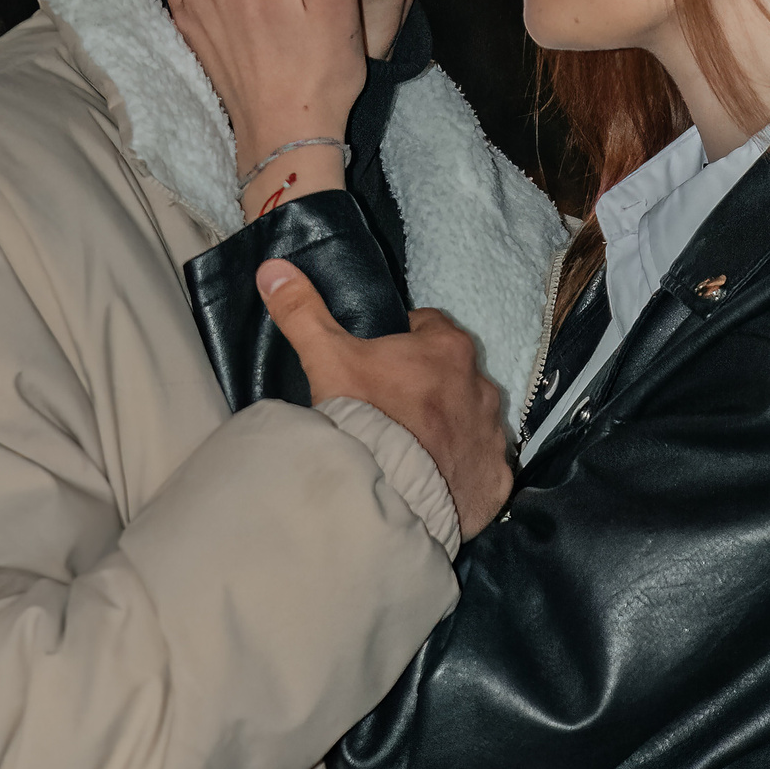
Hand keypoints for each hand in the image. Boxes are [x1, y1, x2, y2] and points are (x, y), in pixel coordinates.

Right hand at [257, 261, 512, 539]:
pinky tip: (432, 479)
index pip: (429, 326)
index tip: (379, 363)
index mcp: (448, 348)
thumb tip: (273, 269)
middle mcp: (482, 385)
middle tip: (389, 407)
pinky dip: (462, 469)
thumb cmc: (363, 420)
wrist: (387, 499)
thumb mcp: (327, 360)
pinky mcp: (495, 477)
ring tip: (409, 447)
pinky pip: (482, 465)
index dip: (402, 341)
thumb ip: (303, 312)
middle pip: (452, 372)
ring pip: (470, 417)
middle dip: (427, 384)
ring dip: (447, 425)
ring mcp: (492, 434)